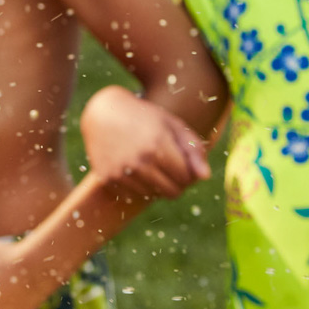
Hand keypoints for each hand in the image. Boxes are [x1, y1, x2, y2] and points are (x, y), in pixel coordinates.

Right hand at [81, 85, 209, 198]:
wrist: (103, 112)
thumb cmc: (144, 117)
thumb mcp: (173, 125)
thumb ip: (193, 150)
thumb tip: (205, 177)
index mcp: (159, 144)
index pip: (187, 177)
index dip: (190, 174)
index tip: (185, 164)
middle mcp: (139, 160)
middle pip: (172, 192)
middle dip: (178, 184)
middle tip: (173, 170)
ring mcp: (122, 171)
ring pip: (153, 196)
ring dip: (158, 186)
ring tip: (154, 167)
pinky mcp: (108, 179)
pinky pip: (133, 196)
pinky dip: (140, 187)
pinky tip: (137, 169)